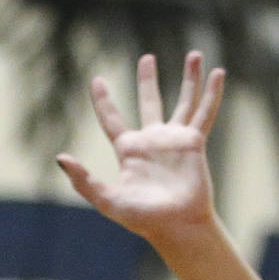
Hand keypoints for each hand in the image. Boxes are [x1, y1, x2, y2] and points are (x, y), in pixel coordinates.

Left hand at [56, 51, 224, 246]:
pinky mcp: (194, 143)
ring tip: (194, 54)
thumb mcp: (107, 200)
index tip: (97, 79)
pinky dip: (212, 93)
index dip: (103, 100)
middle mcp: (151, 141)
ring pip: (183, 101)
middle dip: (147, 80)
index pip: (112, 119)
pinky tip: (218, 72)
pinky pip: (205, 113)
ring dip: (189, 78)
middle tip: (147, 58)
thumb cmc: (142, 218)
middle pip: (149, 101)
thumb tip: (61, 158)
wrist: (176, 225)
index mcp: (129, 151)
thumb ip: (84, 180)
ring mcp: (174, 140)